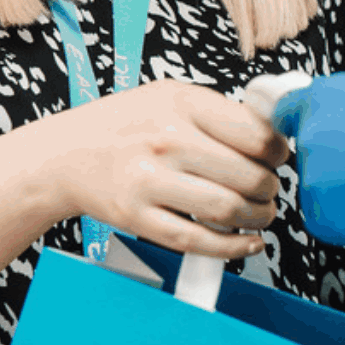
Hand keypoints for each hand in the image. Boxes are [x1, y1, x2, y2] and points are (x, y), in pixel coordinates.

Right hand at [32, 79, 286, 258]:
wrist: (64, 154)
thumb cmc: (124, 125)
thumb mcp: (169, 97)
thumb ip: (218, 112)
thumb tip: (273, 136)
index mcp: (181, 104)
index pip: (255, 134)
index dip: (279, 153)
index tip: (279, 159)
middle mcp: (166, 141)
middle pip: (248, 176)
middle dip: (270, 190)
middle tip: (269, 191)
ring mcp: (150, 182)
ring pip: (228, 210)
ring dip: (258, 218)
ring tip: (260, 213)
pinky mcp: (138, 218)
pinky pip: (198, 241)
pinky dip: (233, 247)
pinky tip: (247, 241)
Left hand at [268, 73, 344, 247]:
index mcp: (326, 97)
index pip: (287, 109)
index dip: (307, 121)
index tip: (317, 131)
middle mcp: (312, 134)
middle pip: (310, 148)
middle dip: (335, 155)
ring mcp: (315, 179)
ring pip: (321, 184)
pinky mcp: (324, 218)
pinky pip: (330, 215)